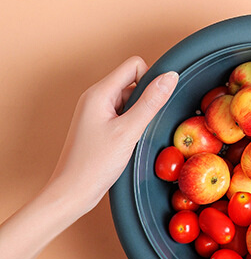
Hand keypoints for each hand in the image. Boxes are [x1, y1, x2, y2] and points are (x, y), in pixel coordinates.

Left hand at [1, 56, 177, 258]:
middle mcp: (95, 97)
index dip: (150, 79)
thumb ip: (151, 102)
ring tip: (133, 135)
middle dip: (145, 98)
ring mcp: (95, 110)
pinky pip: (122, 111)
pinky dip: (131, 121)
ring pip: (129, 97)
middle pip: (132, 80)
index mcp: (99, 93)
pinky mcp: (98, 124)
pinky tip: (128, 140)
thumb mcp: (129, 131)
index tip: (154, 104)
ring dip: (138, 111)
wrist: (71, 193)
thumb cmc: (94, 164)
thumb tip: (170, 76)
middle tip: (142, 124)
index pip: (134, 65)